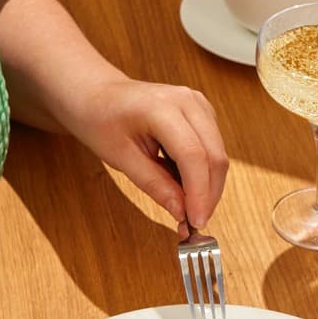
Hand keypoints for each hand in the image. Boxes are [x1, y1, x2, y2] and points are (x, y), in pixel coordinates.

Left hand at [67, 78, 228, 236]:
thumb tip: (182, 212)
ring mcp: (198, 104)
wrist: (99, 95)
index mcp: (161, 107)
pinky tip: (187, 188)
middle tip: (194, 223)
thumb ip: (155, 184)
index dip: (199, 193)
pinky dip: (205, 174)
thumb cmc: (102, 120)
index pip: (193, 156)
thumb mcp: (121, 158)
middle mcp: (187, 101)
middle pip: (214, 156)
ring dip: (209, 187)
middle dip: (208, 195)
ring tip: (189, 209)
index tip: (196, 222)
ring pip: (218, 155)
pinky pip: (213, 149)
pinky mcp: (202, 113)